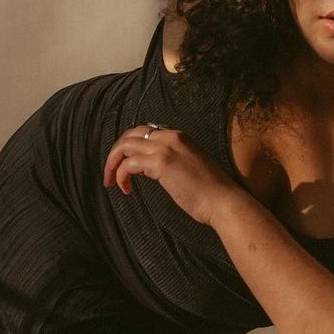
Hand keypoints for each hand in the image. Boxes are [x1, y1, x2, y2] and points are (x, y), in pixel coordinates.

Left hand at [103, 125, 239, 227]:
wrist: (223, 201)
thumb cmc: (209, 192)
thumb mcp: (188, 167)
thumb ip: (169, 161)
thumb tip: (147, 168)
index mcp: (179, 136)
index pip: (144, 132)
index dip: (130, 148)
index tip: (126, 167)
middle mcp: (171, 136)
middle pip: (130, 134)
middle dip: (116, 153)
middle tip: (110, 173)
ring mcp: (165, 148)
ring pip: (124, 146)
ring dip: (112, 164)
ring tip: (111, 182)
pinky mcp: (160, 163)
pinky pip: (128, 164)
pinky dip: (120, 175)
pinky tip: (125, 189)